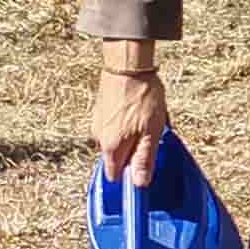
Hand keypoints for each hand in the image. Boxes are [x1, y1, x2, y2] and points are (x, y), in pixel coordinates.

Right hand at [89, 62, 168, 177]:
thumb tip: (139, 184)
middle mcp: (99, 138)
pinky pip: (114, 125)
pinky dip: (126, 122)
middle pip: (117, 157)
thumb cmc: (142, 97)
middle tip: (152, 136)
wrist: (127, 64)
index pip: (114, 175)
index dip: (130, 175)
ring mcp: (98, 122)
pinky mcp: (100, 109)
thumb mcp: (151, 132)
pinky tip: (140, 109)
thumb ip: (144, 159)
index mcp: (111, 147)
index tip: (144, 168)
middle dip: (134, 152)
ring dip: (132, 135)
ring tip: (148, 119)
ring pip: (116, 140)